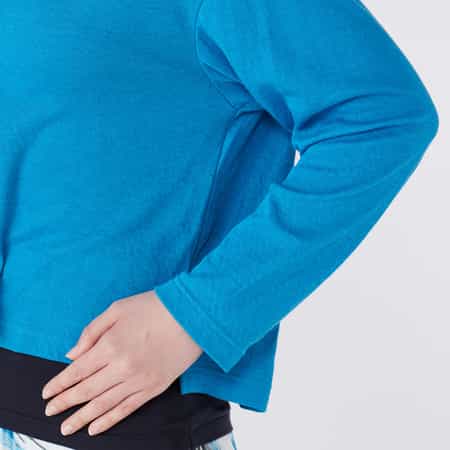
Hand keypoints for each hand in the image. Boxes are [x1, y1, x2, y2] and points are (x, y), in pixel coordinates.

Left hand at [40, 290, 202, 436]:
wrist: (191, 315)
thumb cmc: (154, 306)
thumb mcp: (118, 308)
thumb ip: (92, 331)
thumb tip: (72, 353)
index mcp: (110, 345)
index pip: (77, 371)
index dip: (59, 384)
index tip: (47, 394)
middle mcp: (121, 367)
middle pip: (86, 390)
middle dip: (65, 402)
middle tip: (50, 412)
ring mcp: (139, 380)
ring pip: (104, 405)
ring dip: (82, 418)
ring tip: (66, 427)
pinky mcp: (154, 387)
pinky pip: (127, 408)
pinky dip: (110, 420)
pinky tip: (96, 428)